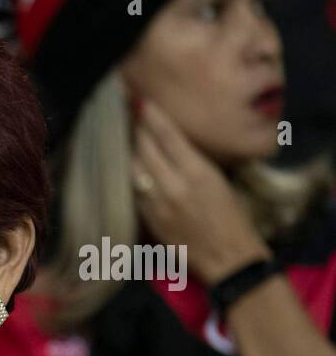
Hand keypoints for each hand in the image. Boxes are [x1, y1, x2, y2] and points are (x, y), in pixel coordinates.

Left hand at [131, 98, 271, 284]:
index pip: (167, 136)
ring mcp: (157, 203)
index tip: (140, 100)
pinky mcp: (148, 219)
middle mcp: (173, 185)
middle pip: (144, 149)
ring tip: (124, 136)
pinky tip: (128, 166)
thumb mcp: (217, 179)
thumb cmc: (230, 215)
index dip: (151, 116)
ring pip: (133, 169)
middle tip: (126, 112)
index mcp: (197, 172)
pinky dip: (131, 175)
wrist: (227, 255)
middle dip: (135, 129)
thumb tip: (170, 140)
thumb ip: (191, 160)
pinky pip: (134, 190)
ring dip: (129, 151)